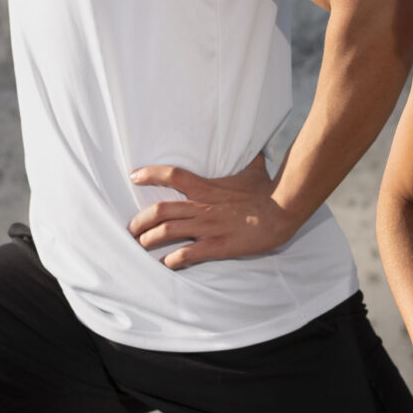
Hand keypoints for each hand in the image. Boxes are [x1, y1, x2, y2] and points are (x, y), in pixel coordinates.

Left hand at [125, 154, 299, 268]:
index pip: (172, 175)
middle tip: (131, 229)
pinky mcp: (216, 246)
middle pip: (160, 210)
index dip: (150, 175)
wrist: (282, 210)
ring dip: (148, 240)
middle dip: (140, 221)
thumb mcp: (254, 168)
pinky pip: (186, 254)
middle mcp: (201, 207)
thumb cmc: (268, 190)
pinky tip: (165, 265)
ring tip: (140, 246)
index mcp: (206, 187)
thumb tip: (253, 147)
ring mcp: (207, 227)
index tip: (134, 177)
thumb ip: (246, 159)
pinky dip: (171, 261)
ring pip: (166, 232)